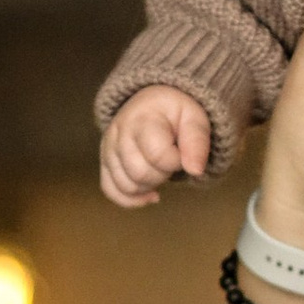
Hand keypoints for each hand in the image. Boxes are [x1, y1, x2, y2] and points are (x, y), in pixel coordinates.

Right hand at [101, 87, 210, 207]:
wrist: (151, 103)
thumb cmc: (175, 113)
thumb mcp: (194, 118)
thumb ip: (197, 142)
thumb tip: (195, 170)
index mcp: (142, 118)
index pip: (157, 155)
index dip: (175, 161)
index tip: (181, 151)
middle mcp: (119, 133)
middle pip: (139, 174)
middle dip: (162, 174)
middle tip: (170, 160)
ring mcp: (108, 148)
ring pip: (126, 186)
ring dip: (149, 185)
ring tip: (159, 168)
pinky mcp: (105, 162)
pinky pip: (111, 190)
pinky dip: (132, 199)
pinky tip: (150, 194)